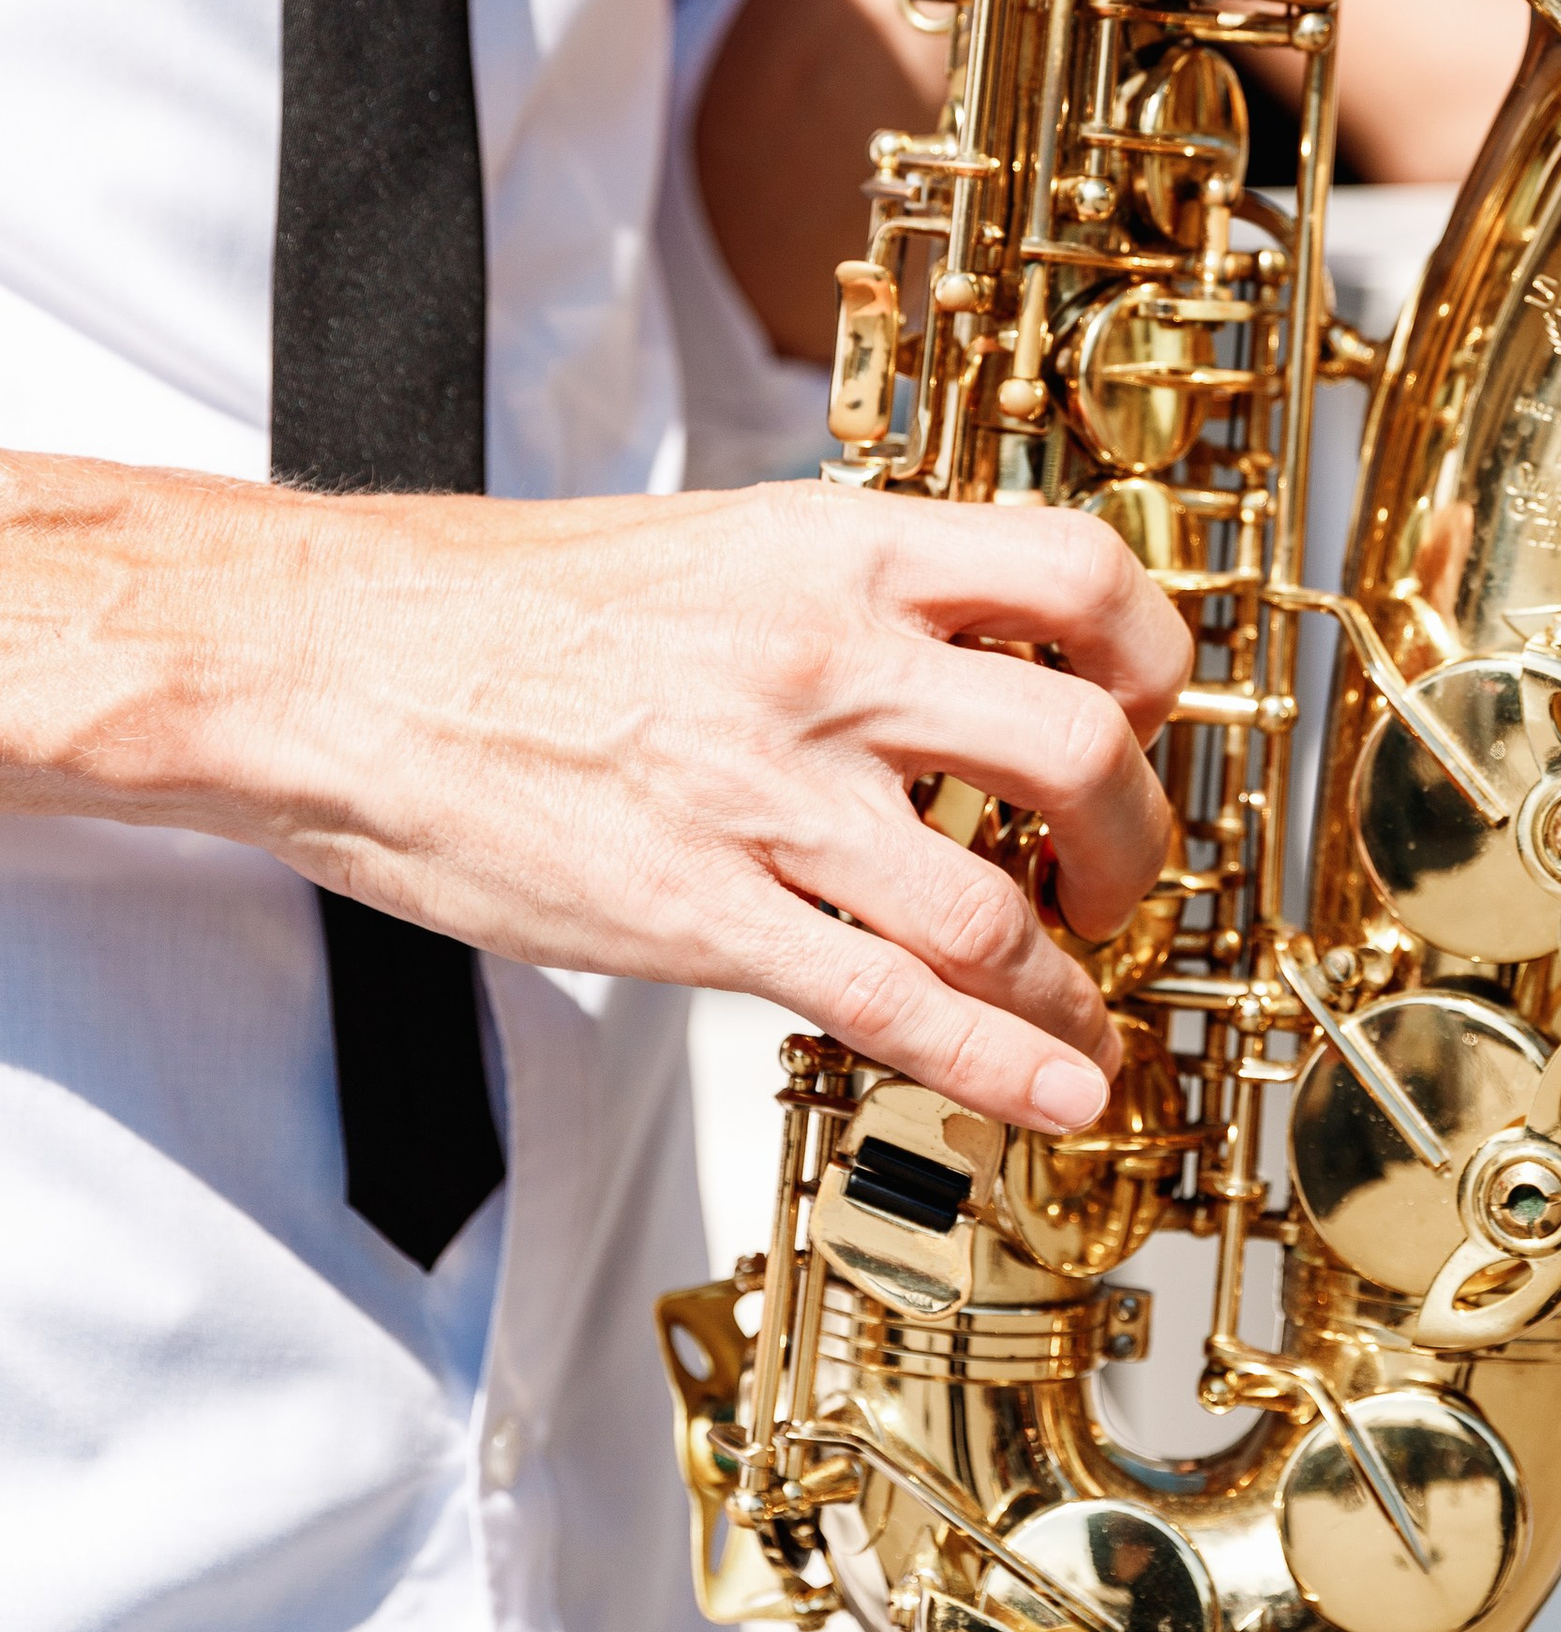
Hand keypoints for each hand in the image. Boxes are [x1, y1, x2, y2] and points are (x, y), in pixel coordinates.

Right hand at [17, 461, 1184, 1132]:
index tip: (1148, 711)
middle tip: (1120, 875)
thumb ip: (849, 587)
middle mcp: (832, 663)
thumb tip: (957, 635)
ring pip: (998, 905)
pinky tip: (1055, 1091)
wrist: (337, 658)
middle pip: (1081, 746)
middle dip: (1136, 837)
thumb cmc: (508, 599)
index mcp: (841, 551)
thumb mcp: (721, 540)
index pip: (1080, 575)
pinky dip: (998, 1063)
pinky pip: (890, 1005)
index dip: (1153, 656)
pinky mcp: (702, 916)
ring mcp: (771, 797)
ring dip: (1073, 973)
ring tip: (1082, 999)